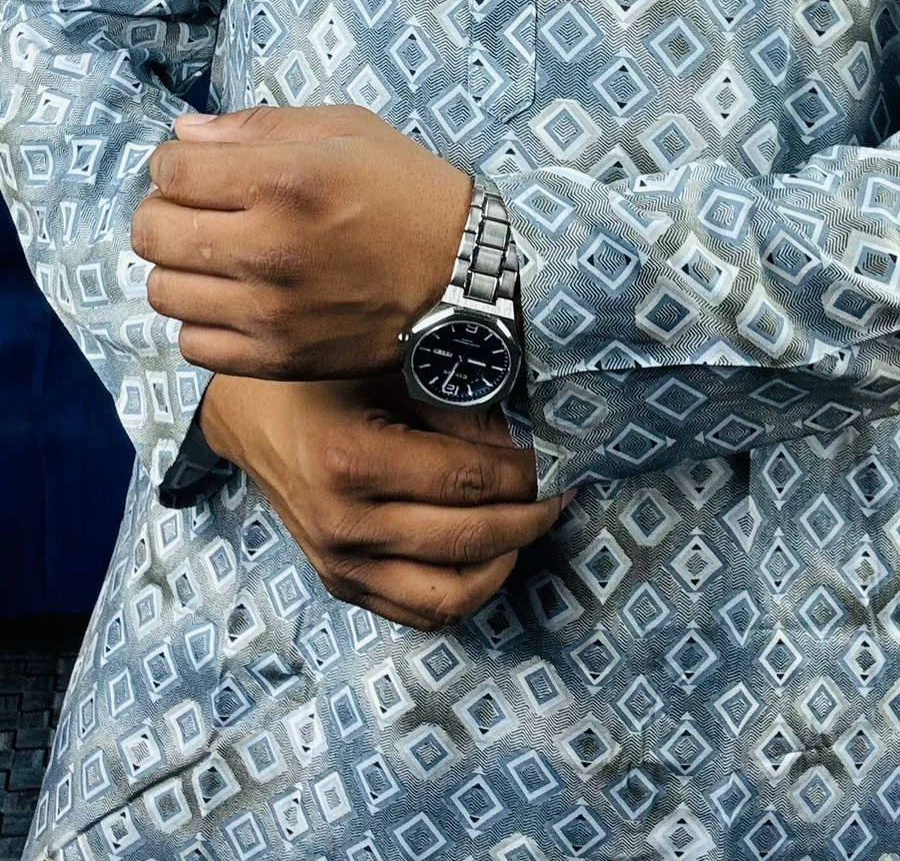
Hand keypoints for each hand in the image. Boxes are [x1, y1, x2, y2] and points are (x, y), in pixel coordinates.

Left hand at [130, 104, 473, 380]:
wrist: (468, 277)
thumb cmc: (411, 194)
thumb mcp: (349, 131)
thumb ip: (260, 126)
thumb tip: (184, 134)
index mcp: (287, 180)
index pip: (169, 170)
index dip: (174, 164)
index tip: (197, 170)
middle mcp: (269, 247)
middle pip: (152, 231)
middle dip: (165, 212)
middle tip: (200, 212)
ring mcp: (270, 311)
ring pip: (163, 290)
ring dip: (181, 269)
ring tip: (218, 259)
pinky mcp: (278, 358)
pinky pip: (193, 344)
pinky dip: (202, 321)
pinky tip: (234, 301)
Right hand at [199, 370, 572, 630]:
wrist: (251, 414)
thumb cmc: (324, 378)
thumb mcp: (391, 371)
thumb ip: (460, 406)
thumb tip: (531, 439)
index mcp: (353, 462)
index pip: (471, 481)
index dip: (530, 472)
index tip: (562, 456)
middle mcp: (345, 525)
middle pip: (472, 540)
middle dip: (533, 515)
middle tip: (563, 488)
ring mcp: (340, 565)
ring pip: (454, 596)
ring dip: (506, 561)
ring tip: (529, 520)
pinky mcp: (341, 585)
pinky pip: (422, 613)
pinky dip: (467, 589)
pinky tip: (490, 550)